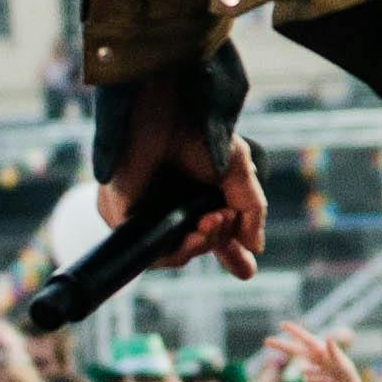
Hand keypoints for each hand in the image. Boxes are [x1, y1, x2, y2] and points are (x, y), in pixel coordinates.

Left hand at [96, 57, 266, 281]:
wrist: (160, 112)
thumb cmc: (195, 130)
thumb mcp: (238, 170)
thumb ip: (250, 208)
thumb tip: (255, 247)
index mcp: (195, 191)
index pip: (214, 232)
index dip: (232, 252)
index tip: (246, 269)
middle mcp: (170, 204)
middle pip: (201, 244)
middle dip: (222, 239)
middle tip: (227, 219)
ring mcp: (147, 214)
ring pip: (181, 251)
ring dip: (206, 243)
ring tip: (215, 220)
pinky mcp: (126, 220)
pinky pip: (156, 254)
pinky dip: (181, 251)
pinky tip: (196, 235)